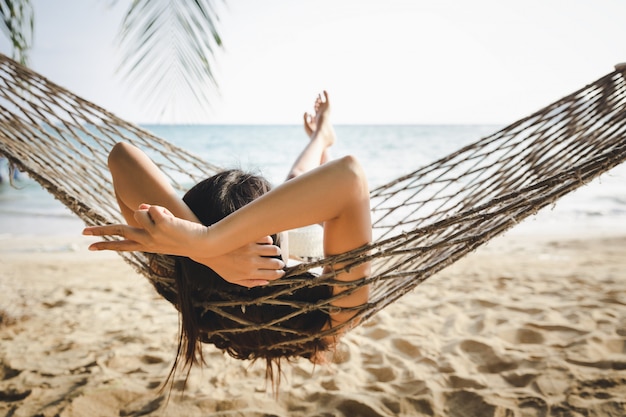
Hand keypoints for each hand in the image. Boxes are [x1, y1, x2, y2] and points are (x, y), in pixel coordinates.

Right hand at [83, 204, 208, 257]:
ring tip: (168, 219)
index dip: (105, 244)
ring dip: (151, 210)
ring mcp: (153, 233)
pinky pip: (152, 207)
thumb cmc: (186, 238)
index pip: (122, 246)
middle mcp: (147, 242)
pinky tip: (174, 219)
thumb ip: (150, 219)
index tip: (88, 247)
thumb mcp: (165, 230)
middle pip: (119, 232)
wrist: (204, 245)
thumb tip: (140, 206)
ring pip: (139, 212)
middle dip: (100, 231)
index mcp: (147, 247)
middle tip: (82, 232)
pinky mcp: (161, 224)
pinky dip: (162, 209)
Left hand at [195, 235, 284, 287]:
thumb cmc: (220, 265)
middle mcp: (253, 262)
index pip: (272, 275)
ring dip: (276, 252)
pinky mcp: (250, 238)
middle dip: (280, 264)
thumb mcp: (233, 279)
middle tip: (279, 263)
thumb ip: (250, 282)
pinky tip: (267, 243)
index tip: (281, 272)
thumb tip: (266, 282)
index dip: (279, 274)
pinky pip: (267, 239)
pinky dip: (269, 241)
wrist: (209, 249)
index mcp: (249, 273)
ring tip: (274, 252)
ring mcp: (252, 249)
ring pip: (274, 250)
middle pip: (276, 263)